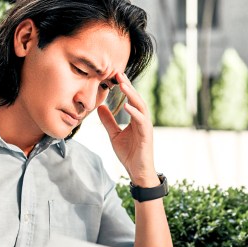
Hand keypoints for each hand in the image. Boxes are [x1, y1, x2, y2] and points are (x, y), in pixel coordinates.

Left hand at [97, 72, 158, 186]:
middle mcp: (142, 120)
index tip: (115, 76)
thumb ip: (108, 121)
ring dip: (132, 95)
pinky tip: (127, 106)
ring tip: (123, 85)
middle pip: (136, 99)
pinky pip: (142, 122)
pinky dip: (135, 113)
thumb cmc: (129, 154)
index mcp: (136, 119)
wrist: (138, 172)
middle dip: (128, 86)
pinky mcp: (147, 136)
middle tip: (118, 74)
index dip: (124, 87)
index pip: (130, 99)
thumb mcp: (114, 135)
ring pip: (141, 107)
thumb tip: (100, 107)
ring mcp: (146, 127)